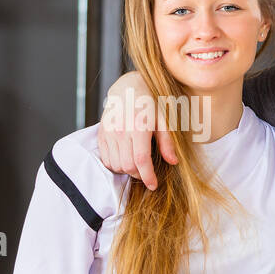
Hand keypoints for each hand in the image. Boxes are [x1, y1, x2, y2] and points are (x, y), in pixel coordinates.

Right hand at [98, 72, 177, 188]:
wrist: (128, 88)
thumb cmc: (150, 104)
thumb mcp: (164, 121)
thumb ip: (167, 142)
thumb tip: (173, 161)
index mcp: (138, 128)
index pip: (141, 160)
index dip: (148, 176)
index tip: (153, 185)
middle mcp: (120, 131)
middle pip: (127, 166)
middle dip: (139, 174)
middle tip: (147, 172)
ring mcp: (108, 133)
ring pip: (115, 164)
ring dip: (126, 170)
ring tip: (136, 164)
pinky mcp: (101, 134)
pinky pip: (105, 158)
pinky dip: (115, 164)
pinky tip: (125, 158)